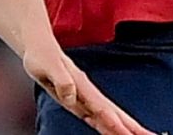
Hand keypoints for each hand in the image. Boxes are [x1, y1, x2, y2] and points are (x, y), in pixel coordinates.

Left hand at [24, 47, 155, 134]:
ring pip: (111, 117)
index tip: (126, 133)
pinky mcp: (81, 102)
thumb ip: (61, 79)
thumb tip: (71, 95)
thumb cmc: (41, 55)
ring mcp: (86, 98)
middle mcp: (88, 93)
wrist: (39, 46)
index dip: (112, 121)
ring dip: (126, 128)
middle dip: (132, 127)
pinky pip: (99, 118)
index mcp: (82, 86)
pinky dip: (111, 127)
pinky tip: (116, 133)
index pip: (101, 108)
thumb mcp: (47, 65)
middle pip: (115, 113)